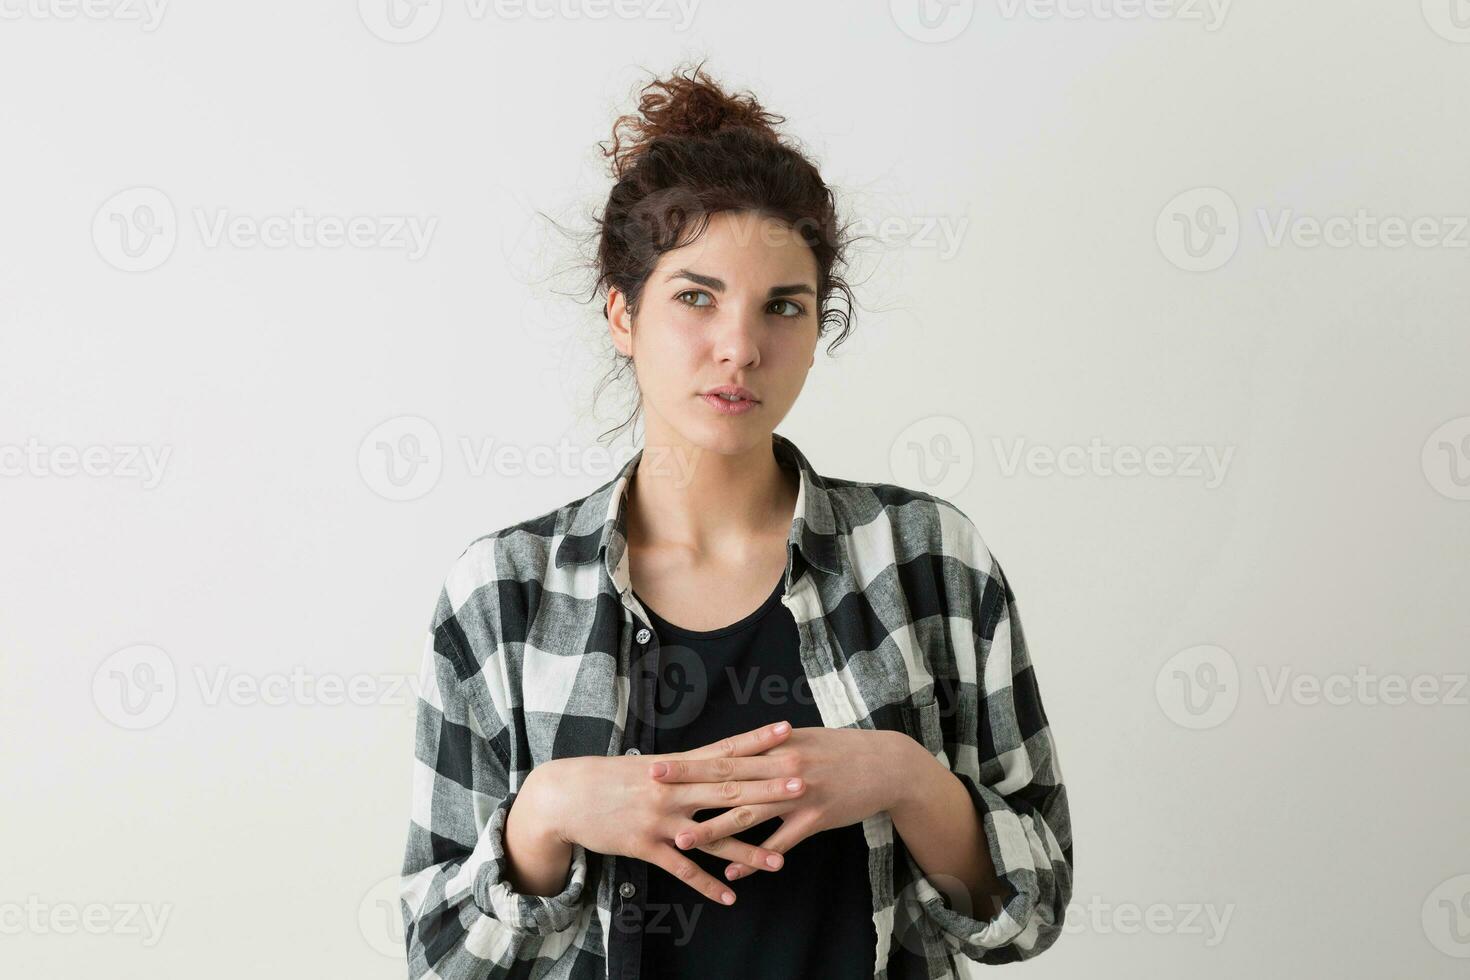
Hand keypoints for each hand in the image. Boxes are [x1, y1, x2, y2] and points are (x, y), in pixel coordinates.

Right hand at [529, 720, 806, 905]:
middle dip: (766, 788)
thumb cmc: (611, 779)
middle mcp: (673, 790)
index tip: (788, 731)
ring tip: (779, 861)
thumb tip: (718, 757)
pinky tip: (729, 896)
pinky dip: (706, 884)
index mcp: (676, 766)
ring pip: (712, 836)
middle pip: (728, 789)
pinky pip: (682, 869)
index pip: (724, 750)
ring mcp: (660, 819)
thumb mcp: (650, 766)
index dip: (757, 741)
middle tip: (802, 784)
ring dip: (746, 850)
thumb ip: (685, 767)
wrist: (565, 796)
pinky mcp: (645, 846)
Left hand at [649, 726, 909, 880]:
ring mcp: (800, 796)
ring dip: (714, 830)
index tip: (658, 766)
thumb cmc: (841, 750)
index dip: (690, 762)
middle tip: (655, 796)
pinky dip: (756, 859)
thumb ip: (768, 747)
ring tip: (684, 842)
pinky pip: (780, 843)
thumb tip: (737, 750)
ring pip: (750, 815)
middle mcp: (783, 769)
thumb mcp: (803, 740)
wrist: (886, 764)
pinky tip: (733, 873)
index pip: (724, 756)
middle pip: (729, 782)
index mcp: (776, 747)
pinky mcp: (816, 820)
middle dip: (690, 790)